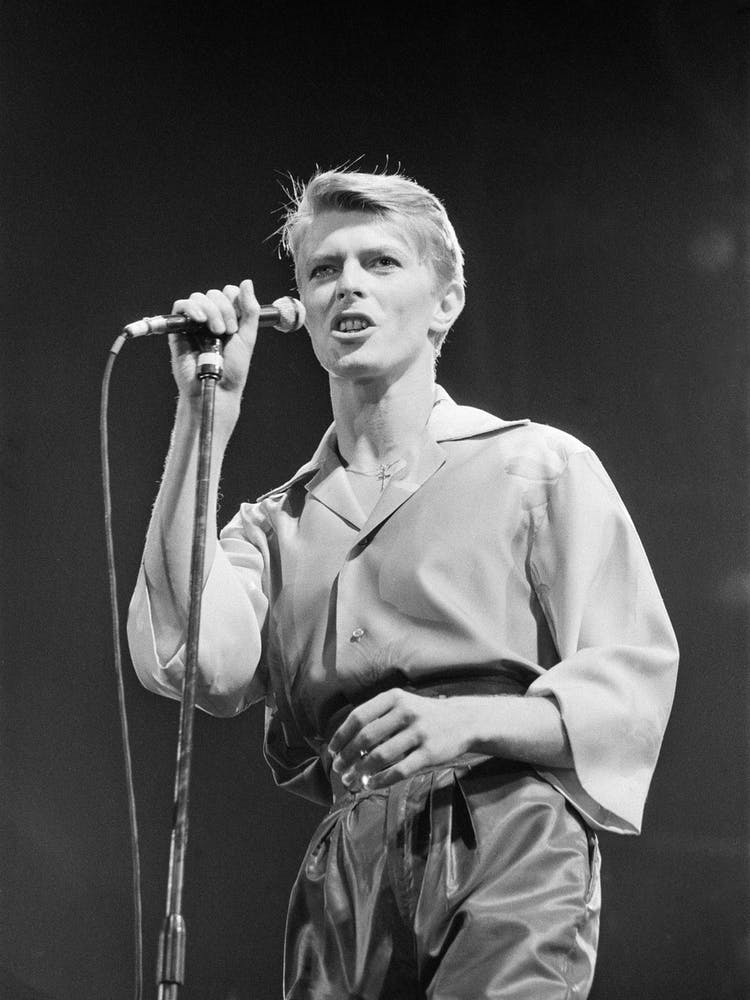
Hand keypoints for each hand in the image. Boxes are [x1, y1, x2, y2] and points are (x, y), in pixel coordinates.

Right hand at [169, 279, 259, 399]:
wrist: (217, 387)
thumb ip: (250, 310)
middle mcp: (211, 318)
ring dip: (210, 311)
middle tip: (227, 331)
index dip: (234, 301)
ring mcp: (195, 323)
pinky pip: (180, 306)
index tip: (237, 324)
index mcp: (228, 318)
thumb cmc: (233, 368)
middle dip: (224, 309)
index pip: (229, 293)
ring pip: (199, 297)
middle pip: (214, 293)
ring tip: (216, 331)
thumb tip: (246, 282)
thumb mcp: (247, 336)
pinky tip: (199, 320)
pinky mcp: (179, 329)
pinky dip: (191, 308)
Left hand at [328, 689, 475, 790]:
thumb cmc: (425, 714)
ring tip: (351, 780)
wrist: (464, 720)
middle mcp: (405, 712)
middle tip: (338, 769)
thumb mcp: (403, 703)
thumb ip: (378, 716)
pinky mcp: (429, 752)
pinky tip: (370, 785)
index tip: (331, 750)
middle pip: (366, 737)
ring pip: (380, 755)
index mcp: (394, 697)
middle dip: (347, 756)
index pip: (358, 716)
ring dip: (360, 771)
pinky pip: (399, 770)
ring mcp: (418, 732)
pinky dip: (381, 780)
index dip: (341, 735)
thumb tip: (346, 741)